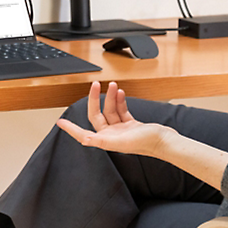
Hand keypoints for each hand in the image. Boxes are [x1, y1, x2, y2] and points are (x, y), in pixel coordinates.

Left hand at [56, 81, 170, 158]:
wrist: (166, 141)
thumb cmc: (147, 142)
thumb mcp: (121, 141)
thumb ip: (102, 140)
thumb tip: (84, 140)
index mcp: (107, 141)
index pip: (84, 134)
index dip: (71, 129)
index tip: (60, 122)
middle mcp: (112, 136)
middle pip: (97, 115)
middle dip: (95, 100)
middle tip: (95, 85)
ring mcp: (122, 130)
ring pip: (110, 110)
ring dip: (110, 97)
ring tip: (112, 85)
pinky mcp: (132, 125)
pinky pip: (121, 111)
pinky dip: (119, 101)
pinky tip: (120, 93)